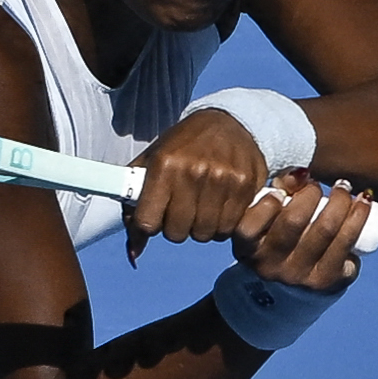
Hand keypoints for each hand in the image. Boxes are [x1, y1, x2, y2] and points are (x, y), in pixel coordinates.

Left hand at [121, 105, 295, 255]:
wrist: (228, 123)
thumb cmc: (183, 147)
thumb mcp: (151, 163)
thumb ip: (134, 207)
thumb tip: (133, 255)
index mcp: (163, 164)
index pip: (148, 222)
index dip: (150, 225)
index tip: (156, 215)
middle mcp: (192, 172)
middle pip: (177, 233)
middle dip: (177, 227)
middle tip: (182, 210)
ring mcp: (221, 179)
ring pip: (204, 234)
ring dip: (201, 227)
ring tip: (202, 207)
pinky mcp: (244, 186)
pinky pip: (229, 228)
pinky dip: (223, 224)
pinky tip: (220, 206)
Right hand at [229, 174, 376, 295]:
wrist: (292, 287)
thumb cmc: (278, 240)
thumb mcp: (266, 220)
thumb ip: (276, 192)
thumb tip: (302, 173)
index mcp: (248, 248)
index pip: (251, 223)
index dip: (270, 201)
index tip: (282, 190)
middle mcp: (271, 266)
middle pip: (294, 221)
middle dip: (311, 194)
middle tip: (319, 184)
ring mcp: (299, 276)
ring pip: (325, 231)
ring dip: (340, 201)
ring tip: (344, 188)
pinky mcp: (327, 281)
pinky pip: (346, 244)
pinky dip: (358, 218)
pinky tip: (363, 202)